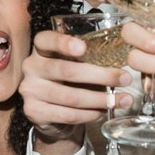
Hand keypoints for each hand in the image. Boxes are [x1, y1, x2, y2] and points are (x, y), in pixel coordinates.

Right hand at [19, 27, 127, 153]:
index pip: (46, 40)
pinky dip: (90, 114)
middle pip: (67, 71)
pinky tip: (103, 112)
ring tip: (122, 100)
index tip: (84, 48)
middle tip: (125, 78)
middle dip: (100, 75)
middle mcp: (31, 67)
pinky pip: (67, 114)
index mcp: (41, 49)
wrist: (50, 114)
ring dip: (101, 99)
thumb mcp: (74, 65)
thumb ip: (88, 60)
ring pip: (70, 96)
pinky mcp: (33, 111)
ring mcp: (30, 90)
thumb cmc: (68, 82)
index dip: (64, 43)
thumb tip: (121, 66)